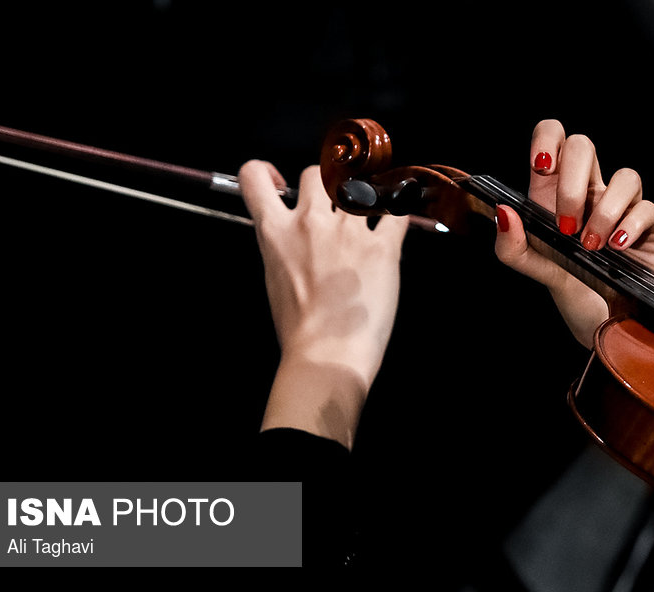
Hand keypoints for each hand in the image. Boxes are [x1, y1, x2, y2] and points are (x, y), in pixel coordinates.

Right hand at [239, 161, 408, 447]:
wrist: (326, 356)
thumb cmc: (299, 329)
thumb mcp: (274, 279)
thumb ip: (281, 247)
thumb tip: (293, 236)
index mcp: (275, 233)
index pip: (254, 177)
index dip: (267, 172)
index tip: (281, 184)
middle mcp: (310, 223)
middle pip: (316, 173)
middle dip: (326, 186)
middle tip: (335, 209)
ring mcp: (348, 231)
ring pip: (357, 184)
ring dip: (363, 196)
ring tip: (369, 217)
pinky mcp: (383, 247)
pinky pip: (397, 211)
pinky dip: (399, 211)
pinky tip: (395, 222)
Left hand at [495, 120, 653, 348]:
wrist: (615, 333)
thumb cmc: (580, 297)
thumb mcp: (540, 274)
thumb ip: (515, 249)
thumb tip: (504, 212)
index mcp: (555, 197)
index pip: (553, 140)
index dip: (548, 140)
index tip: (542, 167)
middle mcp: (589, 196)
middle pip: (585, 145)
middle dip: (571, 184)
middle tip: (565, 226)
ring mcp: (622, 210)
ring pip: (625, 175)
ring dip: (604, 211)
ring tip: (593, 247)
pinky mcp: (650, 229)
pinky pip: (647, 207)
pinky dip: (630, 225)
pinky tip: (617, 250)